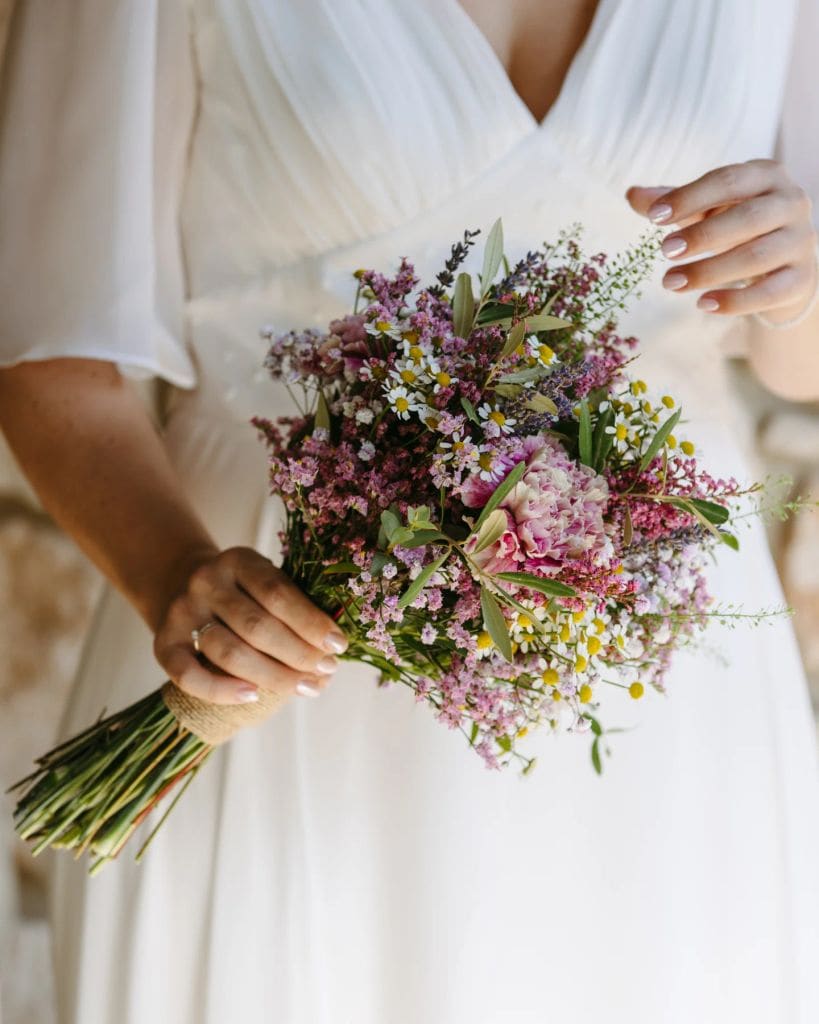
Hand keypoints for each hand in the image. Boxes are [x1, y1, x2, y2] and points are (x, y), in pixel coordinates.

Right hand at [154, 546, 347, 704]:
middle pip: (257, 627)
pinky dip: (221, 690)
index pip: (278, 593)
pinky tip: (252, 696)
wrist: (180, 580)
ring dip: (272, 676)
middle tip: (326, 672)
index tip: (338, 646)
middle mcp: (206, 583)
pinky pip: (189, 675)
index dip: (311, 623)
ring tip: (304, 687)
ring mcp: (182, 612)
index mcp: (239, 560)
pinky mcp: (163, 642)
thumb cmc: (242, 591)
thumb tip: (331, 650)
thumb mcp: (265, 580)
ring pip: (229, 653)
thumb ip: (293, 605)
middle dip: (298, 655)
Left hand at [626, 160, 816, 320]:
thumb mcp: (706, 210)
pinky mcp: (801, 278)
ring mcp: (800, 241)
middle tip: (665, 251)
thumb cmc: (737, 227)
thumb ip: (674, 202)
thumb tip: (632, 194)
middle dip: (704, 236)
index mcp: (766, 176)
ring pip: (757, 256)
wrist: (781, 265)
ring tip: (670, 282)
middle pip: (749, 217)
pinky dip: (735, 301)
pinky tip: (703, 305)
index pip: (729, 180)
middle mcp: (791, 203)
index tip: (654, 217)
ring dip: (710, 271)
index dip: (691, 197)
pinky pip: (770, 292)